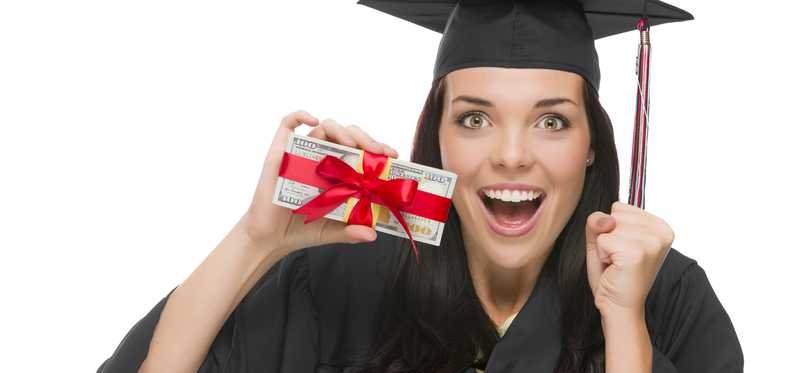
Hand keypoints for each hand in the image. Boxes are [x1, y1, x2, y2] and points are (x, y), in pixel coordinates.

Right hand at [241, 110, 398, 253]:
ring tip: (351, 145)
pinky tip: (313, 121)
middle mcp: (322, 158)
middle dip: (365, 138)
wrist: (270, 238)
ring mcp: (301, 153)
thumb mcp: (332, 231)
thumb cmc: (301, 230)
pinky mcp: (279, 152)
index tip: (391, 156)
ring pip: (324, 127)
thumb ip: (351, 231)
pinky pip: (288, 123)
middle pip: (347, 135)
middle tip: (377, 152)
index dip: (377, 148)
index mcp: (338, 172)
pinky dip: (300, 115)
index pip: (361, 151)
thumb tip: (372, 235)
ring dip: (341, 130)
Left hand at [585, 201, 674, 316]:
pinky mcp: (638, 253)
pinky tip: (615, 269)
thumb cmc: (612, 275)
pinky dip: (602, 255)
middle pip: (614, 215)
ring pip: (608, 226)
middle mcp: (662, 232)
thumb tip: (606, 219)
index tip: (622, 250)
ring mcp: (652, 242)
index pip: (620, 208)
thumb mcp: (602, 240)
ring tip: (617, 264)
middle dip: (608, 237)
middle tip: (618, 260)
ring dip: (605, 247)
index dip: (612, 229)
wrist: (619, 307)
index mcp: (660, 226)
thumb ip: (598, 221)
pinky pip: (603, 240)